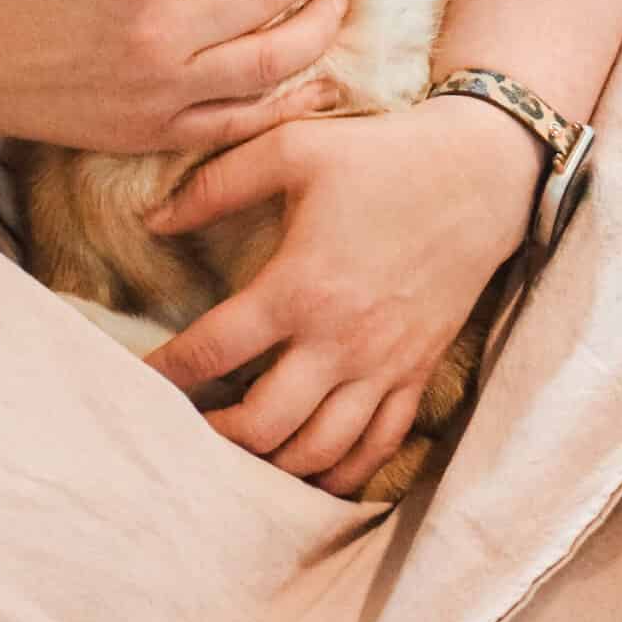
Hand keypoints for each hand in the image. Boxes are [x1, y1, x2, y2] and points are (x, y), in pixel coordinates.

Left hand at [141, 98, 540, 496]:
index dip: (166, 372)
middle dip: (215, 436)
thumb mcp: (293, 148)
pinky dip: (341, 472)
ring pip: (319, 451)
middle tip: (187, 427)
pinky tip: (311, 472)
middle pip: (263, 425)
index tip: (141, 379)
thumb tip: (152, 219)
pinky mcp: (417, 373)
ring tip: (241, 453)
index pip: (213, 350)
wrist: (481, 174)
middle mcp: (339, 340)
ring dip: (272, 464)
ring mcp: (383, 365)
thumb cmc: (382, 157)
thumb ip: (216, 184)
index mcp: (299, 287)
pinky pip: (378, 447)